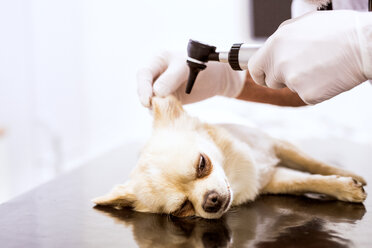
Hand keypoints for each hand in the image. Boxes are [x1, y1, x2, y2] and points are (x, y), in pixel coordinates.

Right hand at [137, 51, 243, 106]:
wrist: (216, 77)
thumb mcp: (187, 68)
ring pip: (152, 100)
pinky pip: (162, 107)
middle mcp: (157, 74)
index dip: (143, 88)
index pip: (144, 74)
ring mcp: (161, 88)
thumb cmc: (202, 65)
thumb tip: (156, 93)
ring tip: (168, 108)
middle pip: (144, 89)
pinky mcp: (169, 100)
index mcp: (158, 61)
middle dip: (148, 99)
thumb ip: (171, 78)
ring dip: (157, 106)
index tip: (147, 100)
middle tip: (154, 107)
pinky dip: (165, 111)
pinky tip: (172, 112)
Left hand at [248, 10, 370, 103]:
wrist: (364, 44)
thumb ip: (282, 39)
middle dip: (282, 78)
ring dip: (301, 82)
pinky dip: (316, 89)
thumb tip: (273, 48)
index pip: (254, 67)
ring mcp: (292, 80)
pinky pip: (306, 95)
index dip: (261, 72)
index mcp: (275, 44)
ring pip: (290, 88)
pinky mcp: (307, 94)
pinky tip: (328, 75)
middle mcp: (280, 63)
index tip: (266, 75)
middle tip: (302, 69)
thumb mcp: (303, 24)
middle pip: (271, 81)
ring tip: (320, 65)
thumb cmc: (338, 30)